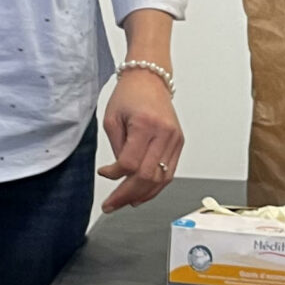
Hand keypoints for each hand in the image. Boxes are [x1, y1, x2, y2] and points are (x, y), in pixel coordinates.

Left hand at [98, 68, 183, 210]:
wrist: (150, 79)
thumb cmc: (129, 95)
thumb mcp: (112, 119)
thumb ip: (117, 149)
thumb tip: (118, 174)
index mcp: (146, 125)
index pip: (131, 163)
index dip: (115, 175)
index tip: (104, 173)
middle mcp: (164, 133)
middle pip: (147, 176)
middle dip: (127, 194)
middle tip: (112, 205)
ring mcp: (175, 139)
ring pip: (161, 179)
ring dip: (142, 195)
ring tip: (126, 202)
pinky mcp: (179, 143)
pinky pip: (169, 172)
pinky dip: (155, 187)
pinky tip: (142, 194)